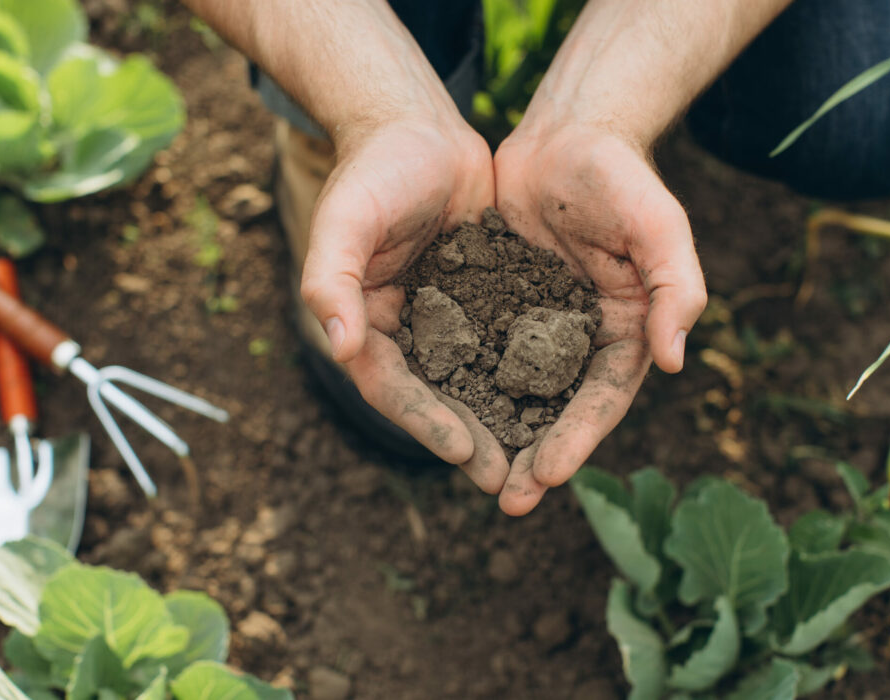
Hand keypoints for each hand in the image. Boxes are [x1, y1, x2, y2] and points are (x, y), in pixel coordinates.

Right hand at [300, 117, 509, 492]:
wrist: (420, 127)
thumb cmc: (376, 168)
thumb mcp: (345, 217)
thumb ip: (331, 279)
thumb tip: (336, 346)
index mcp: (362, 320)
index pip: (391, 386)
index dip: (426, 421)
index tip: (465, 453)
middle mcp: (400, 328)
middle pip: (435, 397)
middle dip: (471, 440)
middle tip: (509, 483)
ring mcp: (441, 317)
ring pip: (474, 381)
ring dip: (501, 421)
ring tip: (538, 460)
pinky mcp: (478, 300)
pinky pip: (502, 346)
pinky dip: (524, 375)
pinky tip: (559, 402)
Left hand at [492, 122, 706, 514]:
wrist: (566, 135)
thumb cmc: (620, 176)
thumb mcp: (659, 225)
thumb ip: (676, 288)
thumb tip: (675, 360)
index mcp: (627, 329)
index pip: (603, 397)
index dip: (578, 438)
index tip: (550, 475)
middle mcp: (582, 337)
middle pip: (558, 409)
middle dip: (536, 456)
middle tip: (509, 504)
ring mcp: (539, 325)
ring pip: (515, 392)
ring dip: (498, 435)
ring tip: (473, 478)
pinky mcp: (500, 305)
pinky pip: (479, 352)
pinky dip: (463, 385)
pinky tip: (438, 414)